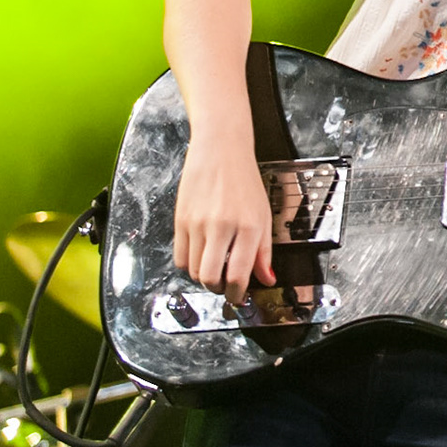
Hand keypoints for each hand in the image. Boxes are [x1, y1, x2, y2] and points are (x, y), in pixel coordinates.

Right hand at [172, 129, 275, 305]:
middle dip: (218, 289)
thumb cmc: (244, 181)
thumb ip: (264, 251)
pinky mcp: (180, 220)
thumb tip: (267, 279)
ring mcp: (198, 224)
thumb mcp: (264, 215)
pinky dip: (189, 264)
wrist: (221, 151)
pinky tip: (201, 256)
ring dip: (204, 277)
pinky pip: (179, 257)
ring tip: (214, 267)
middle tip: (225, 285)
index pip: (238, 275)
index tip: (238, 296)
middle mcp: (222, 226)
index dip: (237, 293)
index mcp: (248, 226)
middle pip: (210, 278)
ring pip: (193, 271)